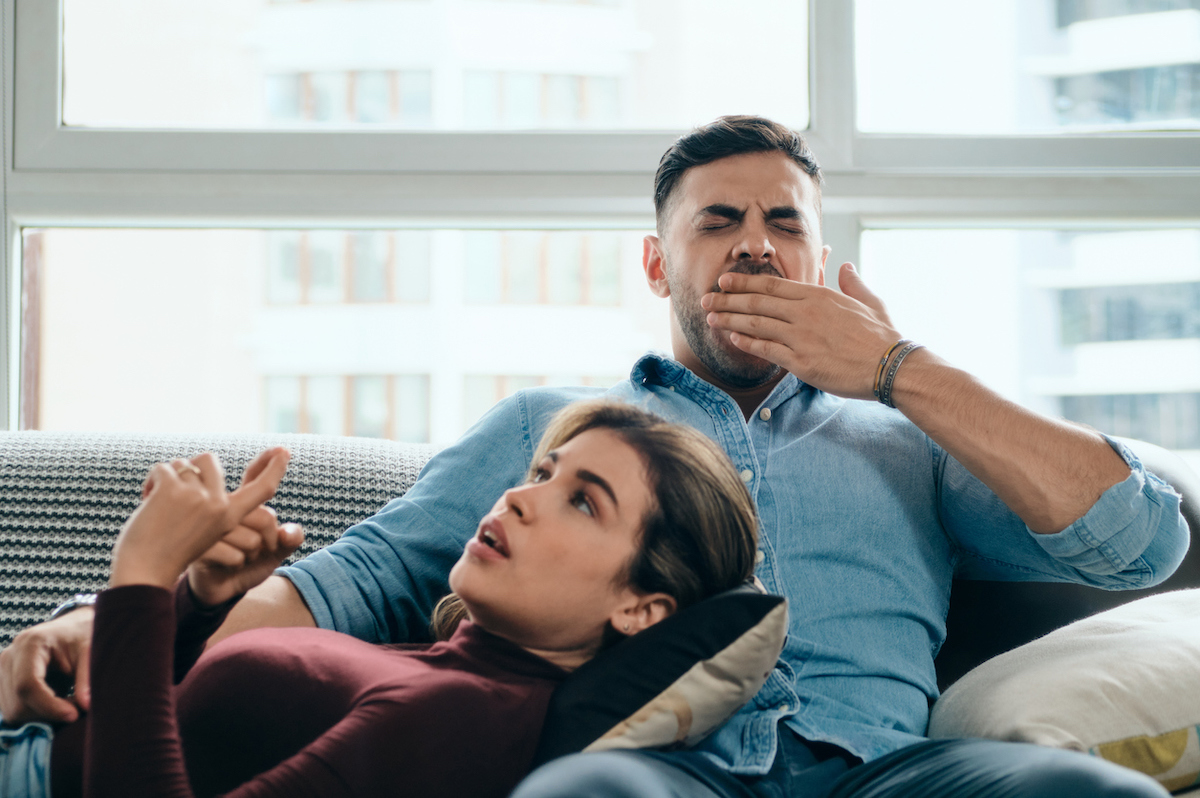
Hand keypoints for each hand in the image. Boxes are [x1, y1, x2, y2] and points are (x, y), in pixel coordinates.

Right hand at [0, 607, 93, 723]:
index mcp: (30, 643)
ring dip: (43, 715)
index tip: (73, 715)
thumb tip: (85, 706)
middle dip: (48, 713)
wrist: (72, 629)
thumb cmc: (82, 635)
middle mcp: (9, 657)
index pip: (27, 685)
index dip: (49, 706)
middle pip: (17, 703)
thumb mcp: (91, 650)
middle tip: (77, 707)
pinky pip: (13, 710)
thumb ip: (88, 677)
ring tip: (68, 701)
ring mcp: (1, 671)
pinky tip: (55, 701)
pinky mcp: (3, 683)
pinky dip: (36, 713)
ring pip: (13, 712)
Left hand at [109, 449, 289, 590]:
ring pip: (183, 462)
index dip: (274, 469)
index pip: (261, 489)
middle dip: (190, 468)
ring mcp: (196, 496)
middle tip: (174, 492)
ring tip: (158, 503)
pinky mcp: (172, 490)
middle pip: (210, 460)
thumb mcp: (201, 533)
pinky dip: (150, 482)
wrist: (144, 572)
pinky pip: (161, 468)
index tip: (283, 452)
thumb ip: (208, 507)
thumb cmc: (168, 555)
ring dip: (167, 478)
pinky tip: (146, 501)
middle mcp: (218, 504)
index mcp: (230, 517)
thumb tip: (196, 469)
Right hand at [187, 449, 303, 606]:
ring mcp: (211, 528)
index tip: (282, 450)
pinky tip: (228, 565)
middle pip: (264, 516)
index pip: (254, 478)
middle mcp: (225, 510)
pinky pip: (235, 556)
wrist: (217, 589)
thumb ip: (289, 538)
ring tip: (241, 557)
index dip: (268, 464)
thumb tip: (291, 533)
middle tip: (264, 548)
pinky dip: (238, 565)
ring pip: (252, 539)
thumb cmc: (246, 563)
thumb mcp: (275, 551)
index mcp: (241, 504)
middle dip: (271, 539)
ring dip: (254, 555)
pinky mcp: (201, 547)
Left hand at [701, 262, 901, 399]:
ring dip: (730, 320)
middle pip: (757, 303)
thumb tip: (845, 266)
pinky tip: (732, 339)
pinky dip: (747, 344)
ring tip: (710, 318)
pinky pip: (767, 350)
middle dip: (727, 300)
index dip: (744, 283)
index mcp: (819, 297)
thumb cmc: (882, 336)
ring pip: (757, 325)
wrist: (891, 365)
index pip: (772, 286)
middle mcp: (806, 314)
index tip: (724, 281)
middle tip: (705, 299)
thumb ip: (852, 283)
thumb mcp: (870, 301)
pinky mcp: (801, 362)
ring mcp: (802, 338)